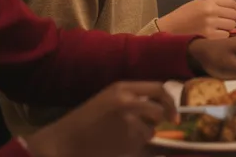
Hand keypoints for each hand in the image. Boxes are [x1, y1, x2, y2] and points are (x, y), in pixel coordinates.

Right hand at [22, 82, 174, 156]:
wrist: (62, 141)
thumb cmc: (84, 122)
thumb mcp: (108, 100)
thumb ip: (132, 100)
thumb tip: (160, 108)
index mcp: (122, 88)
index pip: (158, 88)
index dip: (169, 101)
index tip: (173, 114)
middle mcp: (127, 101)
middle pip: (159, 111)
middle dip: (162, 120)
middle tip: (156, 126)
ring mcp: (127, 121)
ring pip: (150, 131)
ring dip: (142, 136)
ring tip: (121, 137)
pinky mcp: (125, 139)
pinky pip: (139, 144)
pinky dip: (132, 147)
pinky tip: (115, 146)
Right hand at [158, 0, 235, 38]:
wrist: (170, 28)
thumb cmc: (184, 14)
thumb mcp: (200, 2)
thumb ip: (218, 0)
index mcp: (208, 1)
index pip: (232, 2)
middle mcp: (211, 11)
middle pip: (234, 15)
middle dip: (232, 18)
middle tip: (226, 20)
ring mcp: (210, 24)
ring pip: (231, 26)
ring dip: (228, 27)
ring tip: (220, 27)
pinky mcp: (208, 36)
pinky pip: (225, 36)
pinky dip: (222, 36)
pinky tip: (215, 34)